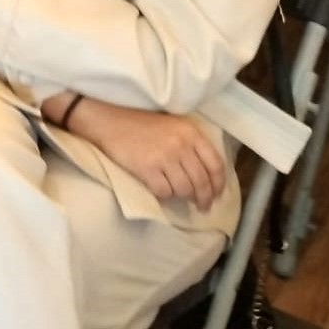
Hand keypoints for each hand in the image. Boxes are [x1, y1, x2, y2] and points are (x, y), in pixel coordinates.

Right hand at [72, 99, 227, 209]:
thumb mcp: (173, 125)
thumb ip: (190, 143)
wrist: (109, 121)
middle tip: (202, 207)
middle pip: (202, 181)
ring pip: (185, 189)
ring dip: (183, 197)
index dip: (219, 184)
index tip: (217, 195)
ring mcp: (165, 157)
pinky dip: (164, 196)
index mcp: (191, 133)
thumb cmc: (140, 122)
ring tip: (180, 199)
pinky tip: (161, 193)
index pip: (215, 164)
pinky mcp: (147, 168)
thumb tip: (204, 173)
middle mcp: (182, 145)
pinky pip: (164, 191)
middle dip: (204, 198)